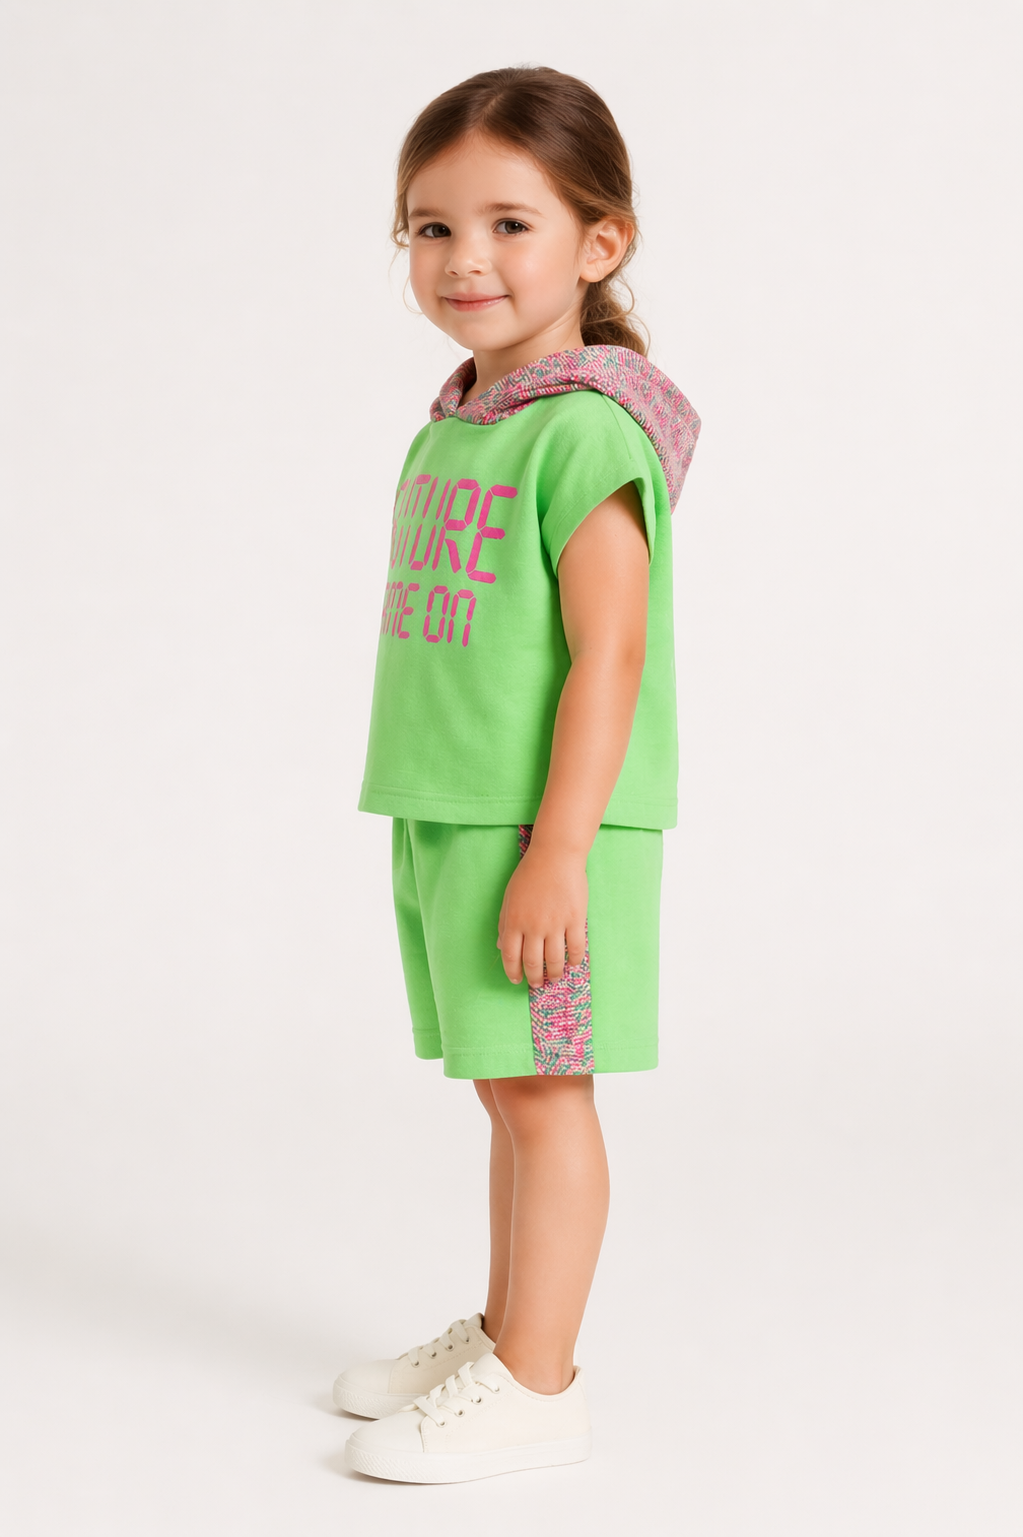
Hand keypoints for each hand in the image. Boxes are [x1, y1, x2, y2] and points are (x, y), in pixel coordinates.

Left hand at [497, 843, 587, 987]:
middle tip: (537, 983)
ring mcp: (555, 924)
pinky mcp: (575, 920)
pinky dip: (575, 960)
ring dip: (554, 973)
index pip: (510, 956)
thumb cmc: (530, 874)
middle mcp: (533, 926)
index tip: (516, 980)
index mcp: (514, 921)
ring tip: (555, 977)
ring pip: (554, 960)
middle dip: (534, 978)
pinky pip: (576, 948)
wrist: (555, 856)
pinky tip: (573, 963)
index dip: (513, 972)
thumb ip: (504, 922)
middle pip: (532, 962)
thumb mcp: (509, 897)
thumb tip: (500, 945)